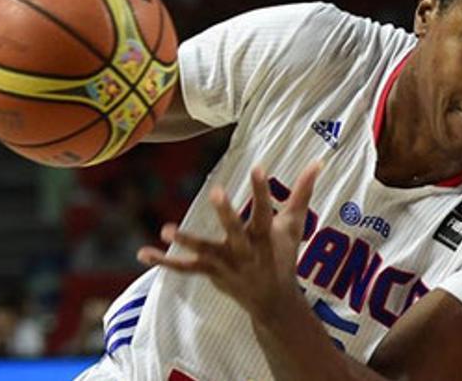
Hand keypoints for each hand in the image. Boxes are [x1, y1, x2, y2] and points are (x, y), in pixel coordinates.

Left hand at [138, 163, 322, 320]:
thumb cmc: (284, 255)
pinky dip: (164, 262)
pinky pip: (184, 268)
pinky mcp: (210, 272)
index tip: (259, 168)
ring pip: (204, 251)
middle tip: (217, 193)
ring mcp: (225, 263)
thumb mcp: (295, 225)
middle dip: (226, 214)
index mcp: (265, 236)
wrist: (273, 299)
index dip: (262, 190)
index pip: (264, 209)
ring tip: (165, 230)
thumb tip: (318, 162)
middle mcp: (245, 250)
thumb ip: (303, 192)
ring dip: (186, 242)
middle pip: (235, 230)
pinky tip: (143, 253)